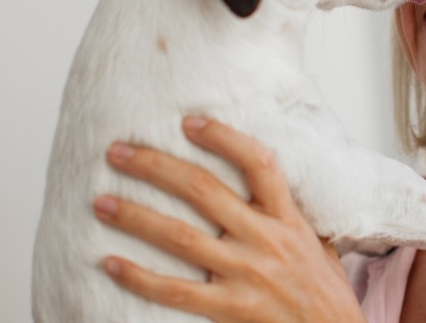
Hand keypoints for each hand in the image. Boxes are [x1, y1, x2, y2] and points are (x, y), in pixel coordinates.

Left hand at [93, 117, 364, 322]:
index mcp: (288, 218)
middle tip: (118, 152)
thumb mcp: (317, 243)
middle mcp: (266, 240)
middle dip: (156, 167)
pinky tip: (111, 264)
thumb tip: (258, 188)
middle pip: (203, 191)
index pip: (258, 163)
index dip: (223, 137)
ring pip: (180, 237)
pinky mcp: (232, 309)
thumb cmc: (325, 293)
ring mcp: (246, 274)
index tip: (188, 121)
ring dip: (135, 217)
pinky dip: (139, 278)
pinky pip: (175, 292)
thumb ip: (287, 216)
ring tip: (101, 203)